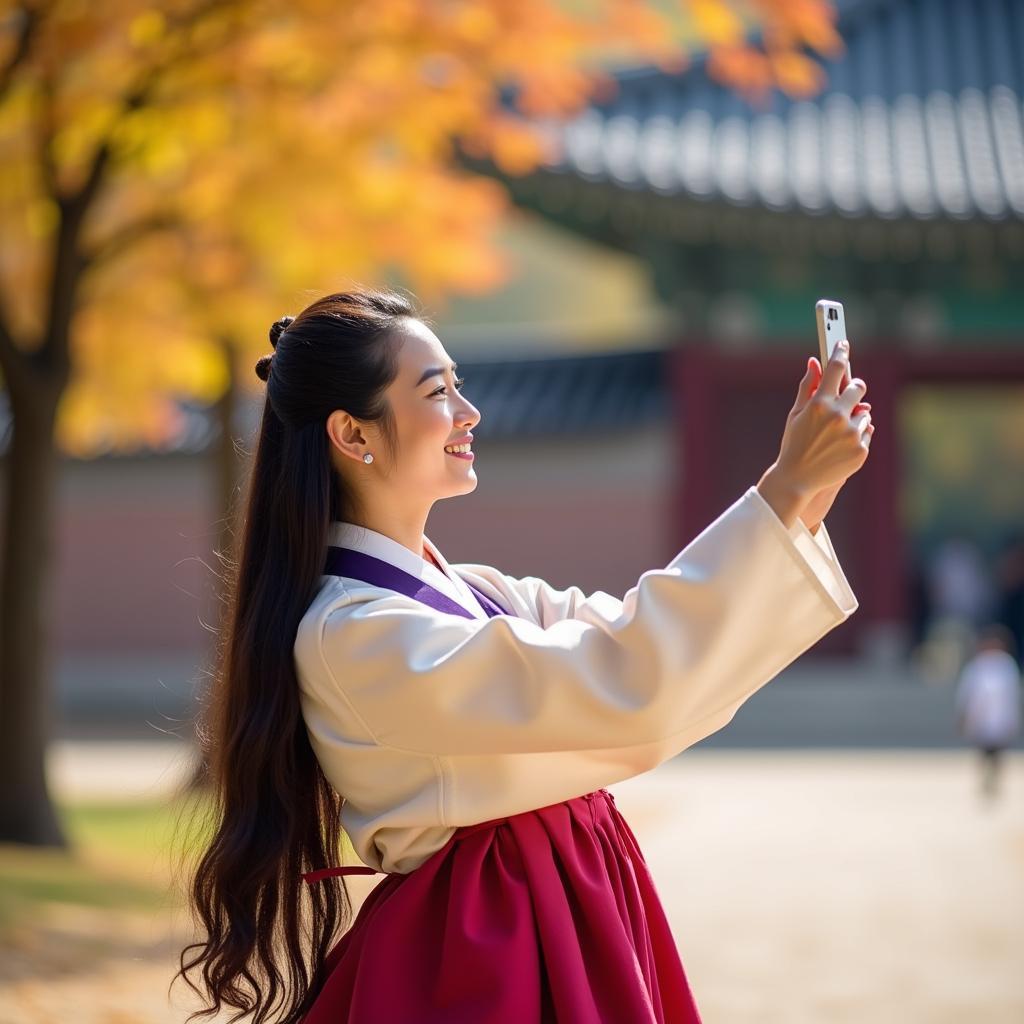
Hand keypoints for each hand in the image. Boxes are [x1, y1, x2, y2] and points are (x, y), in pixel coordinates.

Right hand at [798, 355, 874, 532]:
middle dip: (854, 388)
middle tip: (849, 392)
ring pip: (864, 413)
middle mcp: (837, 417)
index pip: (836, 368)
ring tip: (836, 433)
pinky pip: (867, 432)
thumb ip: (807, 386)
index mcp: (819, 405)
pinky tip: (840, 445)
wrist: (797, 479)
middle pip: (858, 387)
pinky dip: (857, 435)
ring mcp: (851, 434)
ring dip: (854, 417)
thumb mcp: (796, 414)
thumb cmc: (793, 444)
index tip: (842, 344)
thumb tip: (814, 362)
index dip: (840, 353)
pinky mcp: (860, 450)